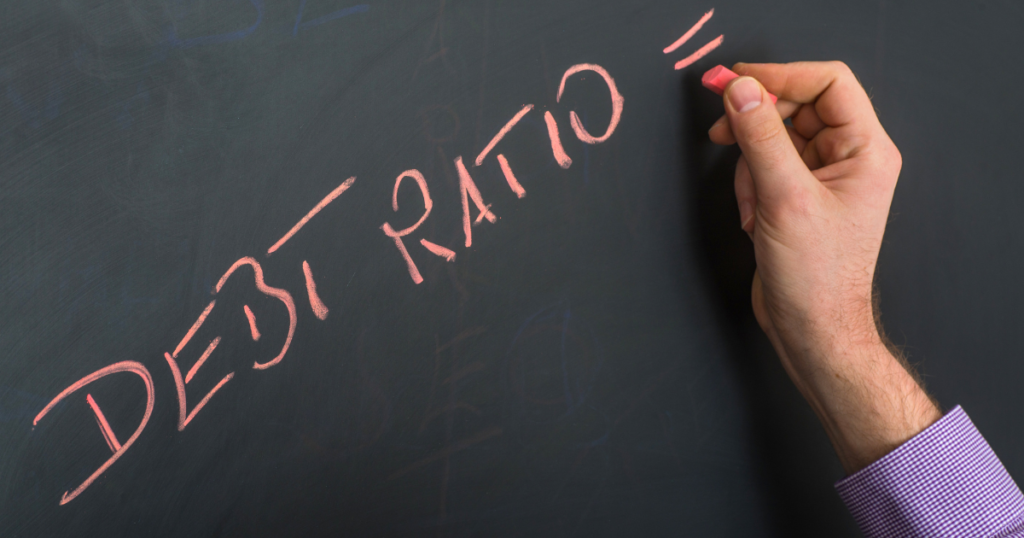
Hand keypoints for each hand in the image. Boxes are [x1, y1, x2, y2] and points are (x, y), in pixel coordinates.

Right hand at [709, 61, 941, 472]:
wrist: (812, 329)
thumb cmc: (816, 278)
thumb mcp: (784, 199)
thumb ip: (760, 139)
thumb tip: (740, 90)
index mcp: (866, 150)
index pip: (826, 83)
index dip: (779, 76)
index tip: (734, 81)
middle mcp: (849, 158)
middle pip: (795, 107)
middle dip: (756, 125)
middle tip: (721, 131)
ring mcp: (822, 178)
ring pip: (773, 138)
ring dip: (749, 164)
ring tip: (753, 205)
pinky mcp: (797, 195)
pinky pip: (765, 166)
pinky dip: (749, 185)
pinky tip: (753, 218)